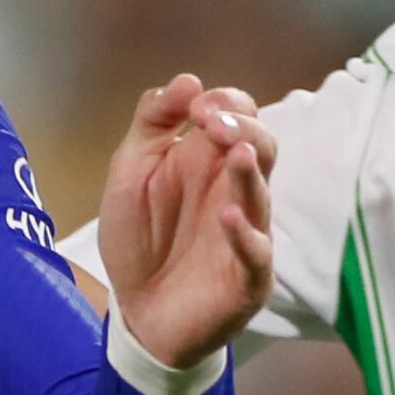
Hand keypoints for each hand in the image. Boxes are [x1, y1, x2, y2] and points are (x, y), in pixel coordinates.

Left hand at [94, 76, 275, 378]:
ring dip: (248, 173)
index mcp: (210, 162)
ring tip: (234, 154)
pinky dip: (244, 234)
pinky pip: (256, 253)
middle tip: (214, 123)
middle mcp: (235, 191)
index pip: (239, 116)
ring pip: (261, 195)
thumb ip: (152, 124)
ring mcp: (246, 233)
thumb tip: (187, 79)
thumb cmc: (141, 240)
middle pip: (263, 147)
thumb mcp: (131, 173)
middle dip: (243, 128)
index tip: (197, 105)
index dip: (226, 103)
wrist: (137, 314)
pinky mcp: (247, 277)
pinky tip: (227, 216)